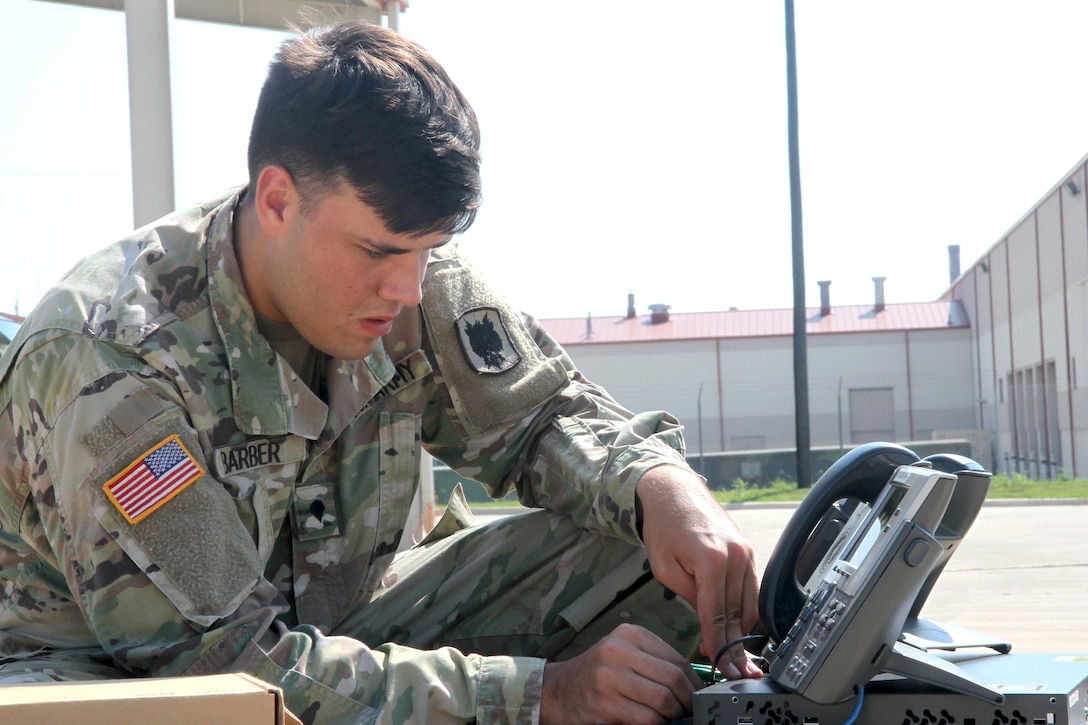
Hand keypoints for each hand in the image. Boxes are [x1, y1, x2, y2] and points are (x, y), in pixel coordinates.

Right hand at [540, 623, 703, 724]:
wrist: (559, 690)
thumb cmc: (598, 673)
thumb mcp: (624, 653)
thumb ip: (654, 661)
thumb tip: (693, 683)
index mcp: (629, 635)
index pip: (676, 659)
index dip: (695, 682)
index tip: (701, 695)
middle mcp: (619, 651)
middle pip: (673, 679)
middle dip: (688, 701)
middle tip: (692, 711)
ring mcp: (610, 678)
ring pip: (662, 701)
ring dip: (675, 716)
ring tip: (675, 719)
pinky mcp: (605, 704)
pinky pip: (646, 719)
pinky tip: (657, 724)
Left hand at [636, 466, 761, 679]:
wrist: (673, 491)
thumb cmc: (664, 525)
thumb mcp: (664, 567)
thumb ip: (689, 596)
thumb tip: (708, 620)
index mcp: (712, 560)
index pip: (717, 614)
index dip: (719, 643)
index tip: (722, 665)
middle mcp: (735, 556)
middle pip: (737, 612)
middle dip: (735, 645)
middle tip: (734, 670)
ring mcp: (745, 552)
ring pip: (750, 603)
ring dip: (742, 630)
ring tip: (734, 654)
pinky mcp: (747, 551)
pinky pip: (751, 589)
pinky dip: (745, 609)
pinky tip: (736, 626)